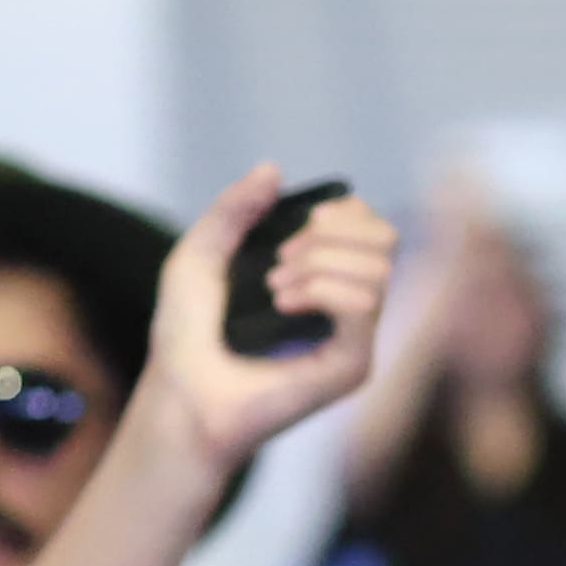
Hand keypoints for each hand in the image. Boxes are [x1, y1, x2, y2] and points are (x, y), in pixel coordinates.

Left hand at [132, 165, 395, 471]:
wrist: (180, 396)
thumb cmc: (186, 338)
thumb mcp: (198, 255)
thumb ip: (232, 210)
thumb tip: (273, 169)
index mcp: (325, 279)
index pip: (371, 228)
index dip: (343, 213)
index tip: (297, 226)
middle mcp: (348, 307)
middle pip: (386, 239)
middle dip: (331, 234)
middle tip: (281, 260)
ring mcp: (355, 338)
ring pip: (378, 268)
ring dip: (319, 264)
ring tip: (274, 289)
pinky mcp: (354, 365)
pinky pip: (363, 303)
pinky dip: (321, 288)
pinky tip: (283, 303)